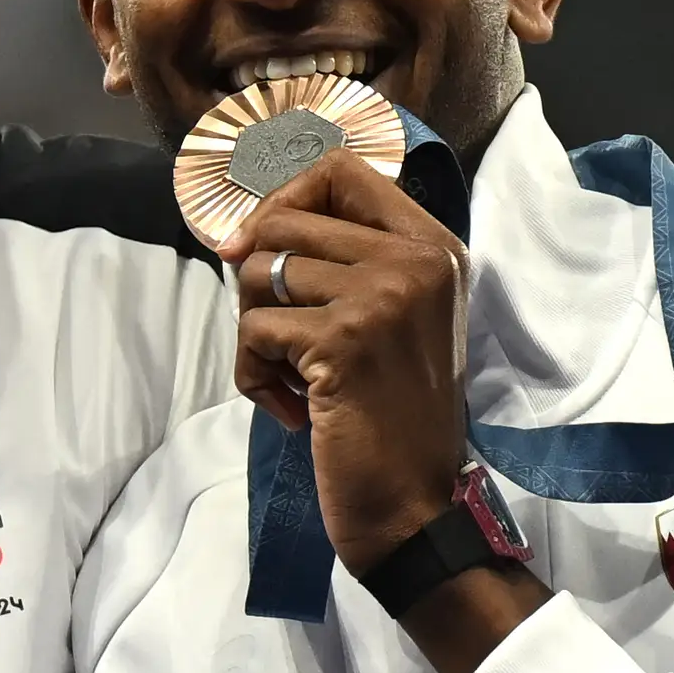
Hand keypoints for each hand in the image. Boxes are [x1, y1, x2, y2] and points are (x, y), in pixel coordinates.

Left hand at [225, 153, 476, 571]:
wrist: (415, 503)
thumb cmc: (391, 416)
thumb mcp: (386, 320)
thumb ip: (342, 262)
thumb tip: (241, 233)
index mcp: (433, 246)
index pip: (340, 169)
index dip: (282, 201)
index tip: (258, 246)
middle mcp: (416, 259)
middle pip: (283, 222)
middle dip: (256, 284)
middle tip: (283, 343)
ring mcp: (384, 295)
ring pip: (257, 274)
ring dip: (255, 336)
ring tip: (293, 379)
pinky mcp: (344, 339)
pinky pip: (254, 332)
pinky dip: (255, 376)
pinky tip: (295, 411)